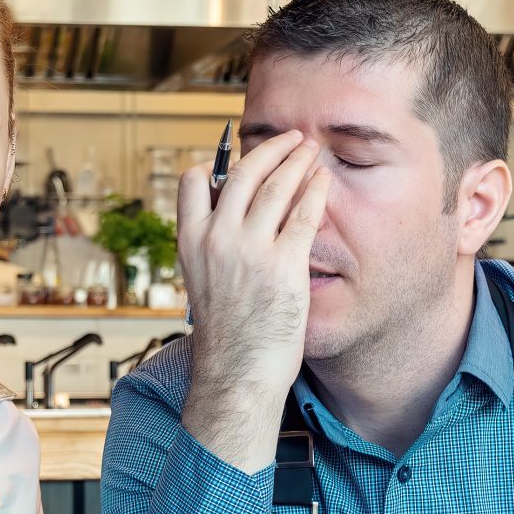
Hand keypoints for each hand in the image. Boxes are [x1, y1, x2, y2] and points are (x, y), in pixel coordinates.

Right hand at [175, 130, 329, 471]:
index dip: (216, 165)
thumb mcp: (201, 283)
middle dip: (271, 149)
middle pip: (243, 174)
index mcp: (191, 243)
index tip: (237, 160)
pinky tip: (323, 181)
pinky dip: (315, 191)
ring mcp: (250, 251)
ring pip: (275, 187)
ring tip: (311, 151)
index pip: (193, 183)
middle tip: (291, 139)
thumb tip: (231, 218)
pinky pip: (303, 215)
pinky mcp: (284, 265)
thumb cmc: (227, 335)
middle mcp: (217, 240)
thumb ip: (211, 247)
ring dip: (297, 162)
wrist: (238, 374)